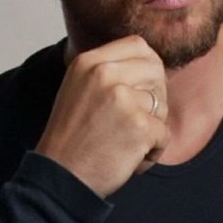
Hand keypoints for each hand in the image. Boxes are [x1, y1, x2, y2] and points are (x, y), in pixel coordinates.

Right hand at [35, 35, 168, 196]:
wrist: (58, 177)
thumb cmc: (71, 139)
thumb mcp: (79, 89)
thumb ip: (108, 72)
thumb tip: (152, 63)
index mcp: (88, 62)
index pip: (138, 45)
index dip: (148, 66)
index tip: (143, 88)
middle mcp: (104, 73)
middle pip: (156, 71)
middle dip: (154, 97)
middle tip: (135, 122)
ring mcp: (123, 98)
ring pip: (162, 105)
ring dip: (152, 129)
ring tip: (126, 144)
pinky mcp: (139, 125)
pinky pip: (164, 134)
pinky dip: (152, 151)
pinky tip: (129, 159)